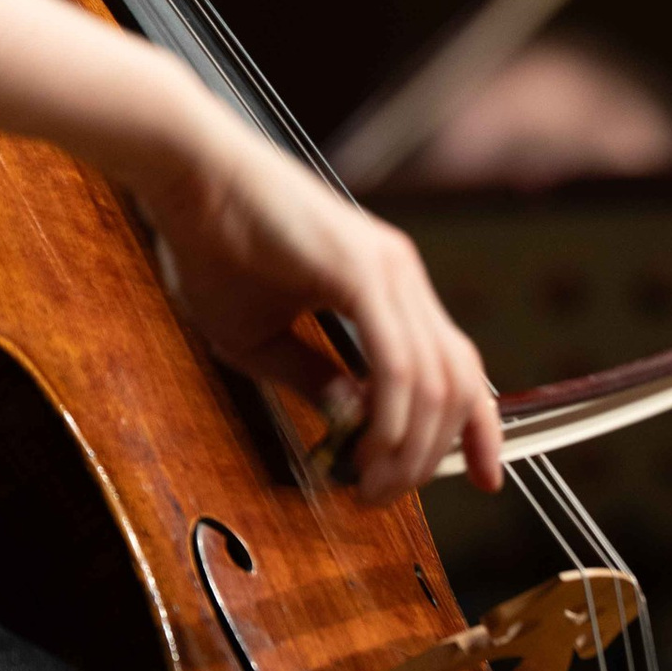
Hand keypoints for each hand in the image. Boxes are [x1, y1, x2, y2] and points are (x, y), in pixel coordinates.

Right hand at [132, 113, 504, 502]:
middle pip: (455, 385)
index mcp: (386, 285)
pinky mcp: (361, 269)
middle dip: (429, 455)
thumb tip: (351, 421)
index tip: (484, 478)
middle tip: (383, 494)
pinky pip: (398, 361)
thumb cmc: (212, 247)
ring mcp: (388, 269)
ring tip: (371, 483)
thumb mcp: (261, 337)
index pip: (457, 367)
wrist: (187, 177)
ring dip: (410, 446)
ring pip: (435, 380)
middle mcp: (400, 275)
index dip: (478, 428)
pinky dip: (392, 414)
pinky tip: (368, 444)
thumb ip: (311, 376)